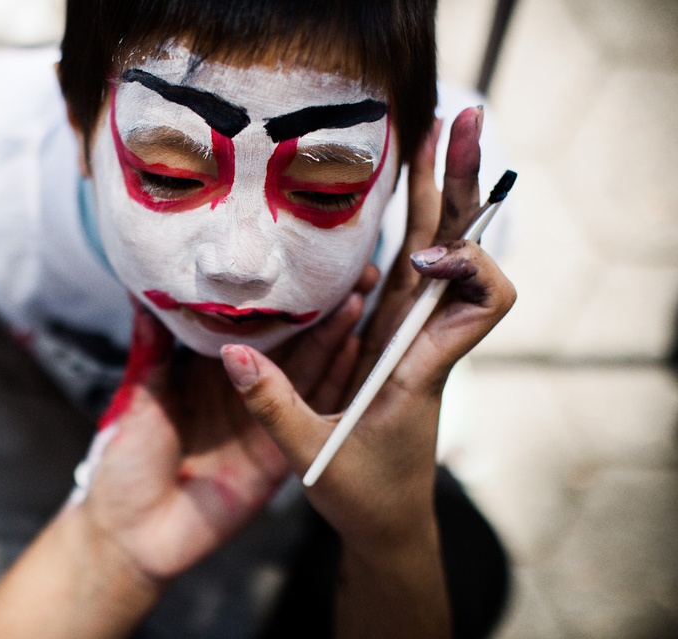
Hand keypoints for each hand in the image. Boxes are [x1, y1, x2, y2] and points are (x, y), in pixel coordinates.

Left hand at [73, 268, 378, 586]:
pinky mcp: (279, 455)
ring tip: (356, 300)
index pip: (248, 326)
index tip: (299, 263)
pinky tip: (355, 353)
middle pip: (287, 345)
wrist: (131, 533)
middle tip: (345, 273)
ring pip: (305, 374)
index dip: (274, 297)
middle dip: (316, 310)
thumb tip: (138, 285)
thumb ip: (152, 347)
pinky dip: (334, 386)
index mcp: (207, 372)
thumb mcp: (139, 395)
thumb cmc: (124, 462)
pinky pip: (311, 417)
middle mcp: (240, 391)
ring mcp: (263, 422)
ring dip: (332, 339)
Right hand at [219, 108, 515, 637]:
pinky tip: (395, 191)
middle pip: (461, 249)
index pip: (483, 300)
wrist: (389, 523)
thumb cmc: (364, 494)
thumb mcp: (310, 456)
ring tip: (432, 130)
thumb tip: (228, 354)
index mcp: (420, 367)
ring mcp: (408, 334)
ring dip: (438, 192)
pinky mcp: (389, 337)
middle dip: (460, 184)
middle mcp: (423, 341)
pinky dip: (408, 225)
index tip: (422, 254)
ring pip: (436, 250)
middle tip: (460, 117)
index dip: (468, 262)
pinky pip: (406, 270)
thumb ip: (271, 406)